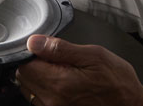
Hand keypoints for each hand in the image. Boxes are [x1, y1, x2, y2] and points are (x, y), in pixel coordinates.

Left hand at [16, 35, 142, 105]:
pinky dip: (48, 90)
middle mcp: (52, 101)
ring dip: (42, 79)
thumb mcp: (94, 55)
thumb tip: (35, 42)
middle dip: (37, 66)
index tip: (47, 50)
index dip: (34, 53)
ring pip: (31, 90)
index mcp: (59, 83)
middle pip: (24, 79)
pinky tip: (67, 86)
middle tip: (60, 61)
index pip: (25, 65)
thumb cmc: (118, 84)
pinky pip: (41, 101)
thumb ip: (60, 48)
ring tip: (66, 74)